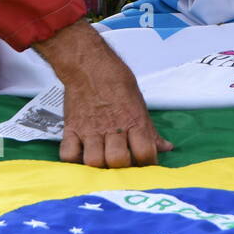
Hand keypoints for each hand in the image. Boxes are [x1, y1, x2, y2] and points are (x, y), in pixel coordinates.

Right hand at [34, 20, 172, 167]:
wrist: (89, 65)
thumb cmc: (115, 80)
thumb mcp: (139, 103)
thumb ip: (150, 130)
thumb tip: (165, 147)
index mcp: (133, 121)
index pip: (145, 152)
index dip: (147, 164)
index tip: (144, 166)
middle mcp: (112, 128)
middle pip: (118, 161)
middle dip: (122, 168)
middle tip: (121, 164)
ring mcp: (90, 130)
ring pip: (94, 161)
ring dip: (99, 166)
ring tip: (102, 162)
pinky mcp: (71, 128)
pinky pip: (68, 154)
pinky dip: (73, 160)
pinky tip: (81, 156)